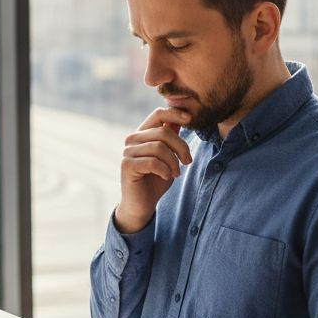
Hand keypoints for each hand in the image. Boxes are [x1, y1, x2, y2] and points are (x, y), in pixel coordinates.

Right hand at [114, 108, 193, 232]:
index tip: (190, 119)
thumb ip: (172, 139)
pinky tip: (166, 177)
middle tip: (187, 162)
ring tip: (176, 173)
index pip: (158, 114)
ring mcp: (128, 151)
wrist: (142, 204)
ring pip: (159, 147)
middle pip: (163, 132)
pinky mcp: (127, 165)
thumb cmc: (156, 180)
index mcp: (143, 134)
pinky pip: (152, 161)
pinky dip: (164, 170)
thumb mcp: (169, 157)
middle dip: (181, 147)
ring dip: (173, 162)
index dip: (175, 113)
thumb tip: (182, 118)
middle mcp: (133, 139)